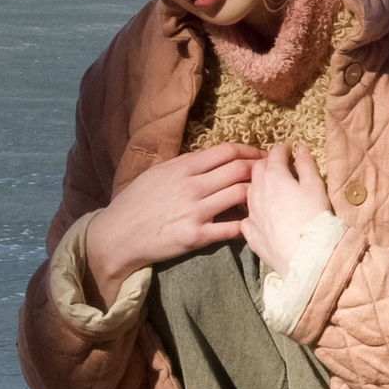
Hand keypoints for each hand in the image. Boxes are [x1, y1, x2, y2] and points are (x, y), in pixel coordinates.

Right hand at [83, 146, 254, 303]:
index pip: (226, 152)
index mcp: (182, 167)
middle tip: (271, 174)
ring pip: (240, 196)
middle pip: (239, 170)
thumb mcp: (157, 173)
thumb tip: (211, 158)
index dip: (249, 151)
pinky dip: (245, 224)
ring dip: (256, 195)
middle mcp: (191, 186)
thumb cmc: (135, 202)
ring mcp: (195, 212)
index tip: (260, 156)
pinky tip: (251, 223)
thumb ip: (185, 165)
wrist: (117, 235)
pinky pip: (231, 228)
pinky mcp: (195, 236)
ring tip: (264, 198)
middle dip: (260, 170)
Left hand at [243, 143, 331, 275]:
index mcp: (274, 176)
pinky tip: (259, 215)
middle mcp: (257, 191)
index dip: (283, 149)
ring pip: (249, 191)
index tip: (289, 149)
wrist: (305, 255)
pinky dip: (252, 211)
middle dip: (267, 163)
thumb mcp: (316, 186)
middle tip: (279, 165)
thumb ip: (307, 166)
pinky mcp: (250, 233)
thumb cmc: (314, 217)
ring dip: (258, 185)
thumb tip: (301, 150)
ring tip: (270, 188)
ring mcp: (251, 213)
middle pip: (257, 169)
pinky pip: (246, 217)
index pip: (275, 154)